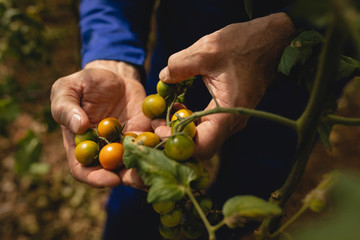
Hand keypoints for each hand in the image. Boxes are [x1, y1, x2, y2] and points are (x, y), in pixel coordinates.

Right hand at [50, 60, 150, 188]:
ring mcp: (126, 145)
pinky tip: (171, 142)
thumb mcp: (67, 90)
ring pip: (137, 163)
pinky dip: (162, 146)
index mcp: (81, 146)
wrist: (113, 76)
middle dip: (129, 178)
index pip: (84, 171)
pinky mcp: (144, 135)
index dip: (96, 178)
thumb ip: (66, 107)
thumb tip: (79, 126)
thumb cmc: (85, 84)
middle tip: (141, 179)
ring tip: (160, 166)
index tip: (110, 179)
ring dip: (149, 167)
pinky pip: (153, 144)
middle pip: (114, 173)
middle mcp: (104, 152)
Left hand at [155, 13, 294, 159]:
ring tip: (164, 110)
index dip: (176, 143)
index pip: (202, 146)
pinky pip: (207, 126)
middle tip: (156, 120)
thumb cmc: (242, 45)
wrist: (269, 42)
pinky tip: (179, 105)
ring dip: (181, 129)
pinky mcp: (229, 114)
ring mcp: (232, 120)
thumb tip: (162, 78)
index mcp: (228, 112)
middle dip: (174, 137)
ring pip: (203, 138)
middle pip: (200, 146)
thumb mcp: (206, 51)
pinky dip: (190, 121)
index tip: (158, 129)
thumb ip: (179, 66)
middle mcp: (232, 122)